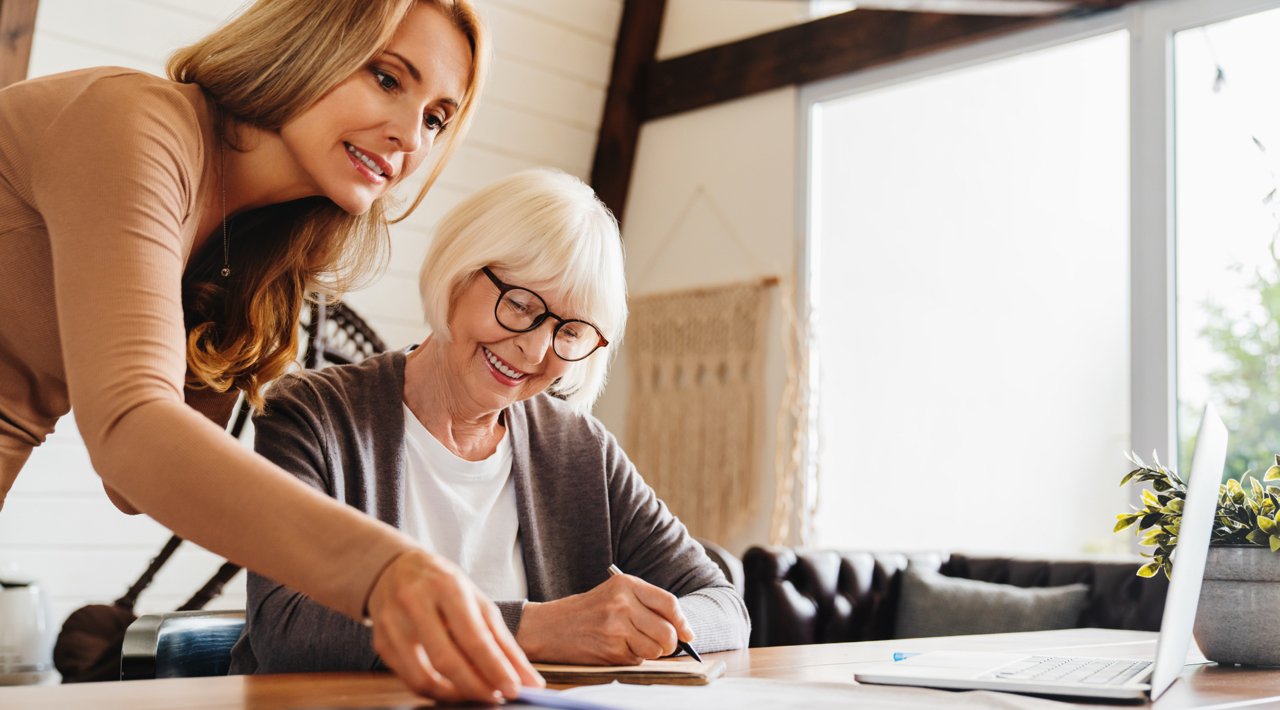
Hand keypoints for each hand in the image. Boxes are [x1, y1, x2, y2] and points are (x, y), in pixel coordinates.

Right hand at [365, 548, 543, 701]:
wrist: (395, 569)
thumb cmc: (442, 584)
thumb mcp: (476, 599)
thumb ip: (501, 639)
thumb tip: (526, 678)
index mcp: (445, 586)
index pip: (473, 636)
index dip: (495, 668)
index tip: (514, 688)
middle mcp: (414, 603)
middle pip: (446, 659)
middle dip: (476, 686)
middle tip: (497, 697)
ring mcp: (392, 624)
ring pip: (422, 677)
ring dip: (454, 695)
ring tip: (476, 694)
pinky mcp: (380, 643)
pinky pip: (409, 679)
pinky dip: (435, 691)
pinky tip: (453, 688)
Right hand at [516, 572, 693, 664]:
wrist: (549, 626)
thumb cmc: (586, 610)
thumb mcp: (615, 594)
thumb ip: (646, 604)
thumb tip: (681, 629)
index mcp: (626, 585)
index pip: (669, 603)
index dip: (683, 622)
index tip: (687, 634)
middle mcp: (622, 604)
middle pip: (667, 631)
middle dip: (670, 643)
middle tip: (662, 644)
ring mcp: (616, 628)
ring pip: (655, 649)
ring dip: (652, 652)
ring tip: (635, 644)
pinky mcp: (610, 650)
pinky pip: (638, 659)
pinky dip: (634, 658)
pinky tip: (618, 649)